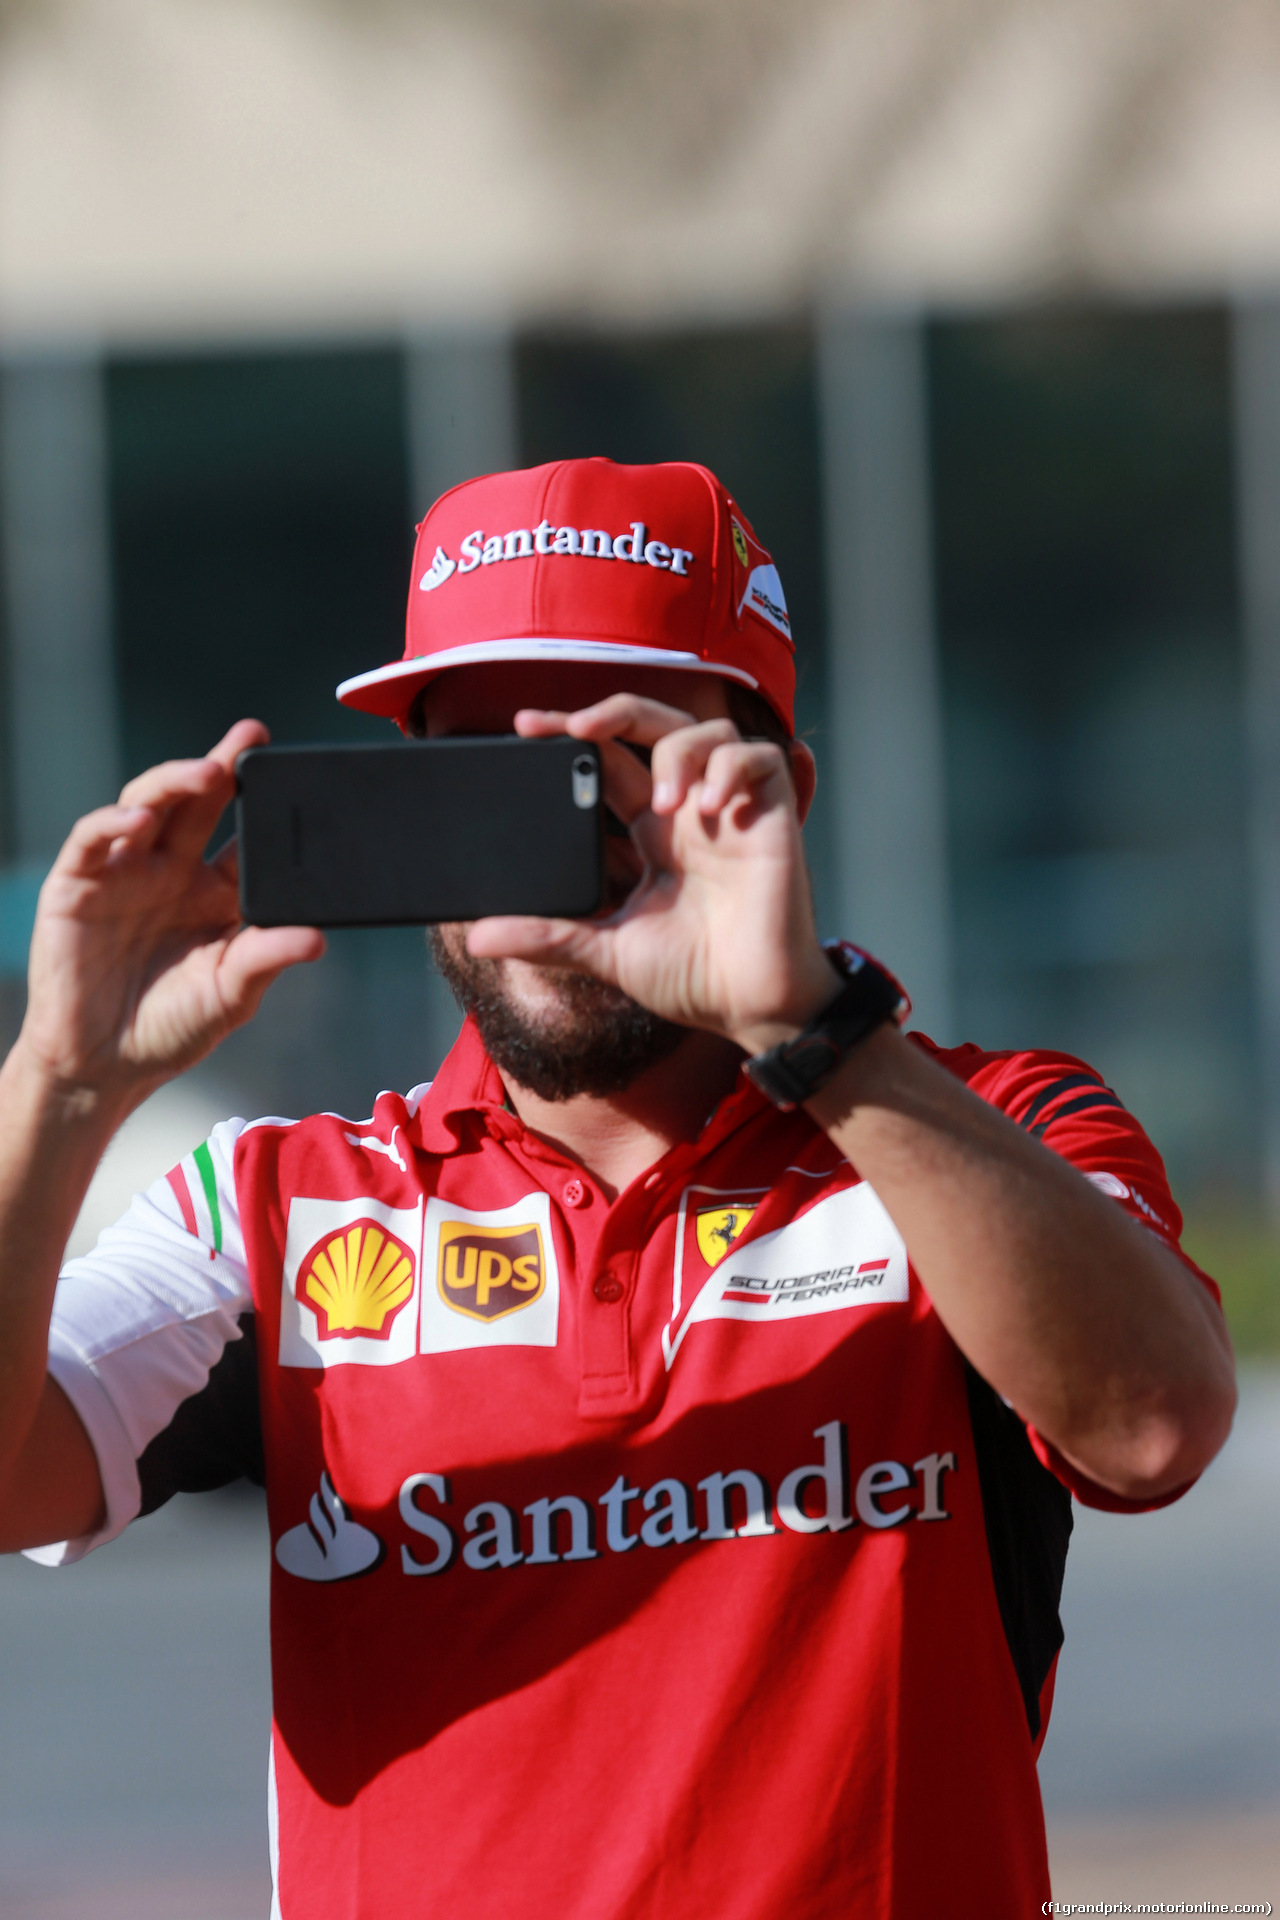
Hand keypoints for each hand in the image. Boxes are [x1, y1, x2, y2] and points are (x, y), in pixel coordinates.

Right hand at [17, 720, 324, 1108]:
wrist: (101, 1066)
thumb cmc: (170, 1028)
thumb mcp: (230, 996)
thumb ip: (267, 960)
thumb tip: (318, 937)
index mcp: (216, 893)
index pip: (246, 835)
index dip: (266, 805)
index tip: (297, 774)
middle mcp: (172, 871)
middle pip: (199, 803)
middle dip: (224, 764)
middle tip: (251, 736)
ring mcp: (124, 872)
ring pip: (149, 805)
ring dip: (174, 781)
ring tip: (207, 771)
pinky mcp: (78, 884)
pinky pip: (94, 840)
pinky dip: (114, 822)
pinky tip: (139, 819)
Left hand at [466, 694, 839, 1050]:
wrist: (752, 1006)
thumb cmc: (691, 977)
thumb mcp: (605, 951)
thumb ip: (547, 937)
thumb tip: (477, 937)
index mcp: (648, 832)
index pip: (607, 760)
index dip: (572, 733)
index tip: (525, 726)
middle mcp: (685, 812)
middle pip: (653, 725)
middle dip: (615, 712)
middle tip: (577, 726)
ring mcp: (728, 810)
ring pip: (706, 732)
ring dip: (679, 753)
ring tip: (668, 805)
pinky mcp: (772, 816)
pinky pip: (758, 757)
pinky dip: (730, 769)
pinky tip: (711, 808)